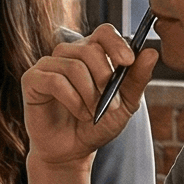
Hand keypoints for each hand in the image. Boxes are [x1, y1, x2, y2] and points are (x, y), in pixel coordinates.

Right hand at [23, 22, 156, 170]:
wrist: (73, 150)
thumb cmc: (97, 125)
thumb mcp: (125, 104)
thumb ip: (137, 79)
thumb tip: (152, 52)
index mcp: (92, 53)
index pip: (104, 32)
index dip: (116, 43)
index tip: (127, 62)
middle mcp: (68, 54)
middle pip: (90, 49)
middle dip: (104, 77)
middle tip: (110, 102)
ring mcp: (48, 65)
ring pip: (73, 66)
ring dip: (89, 93)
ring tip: (93, 113)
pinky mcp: (32, 79)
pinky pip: (54, 80)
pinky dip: (72, 100)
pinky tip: (80, 113)